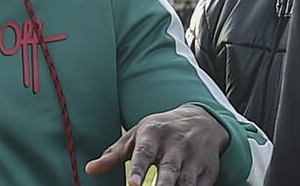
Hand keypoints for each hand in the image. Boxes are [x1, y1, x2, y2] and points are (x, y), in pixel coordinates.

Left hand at [85, 103, 229, 185]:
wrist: (203, 120)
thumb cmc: (161, 131)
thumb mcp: (137, 135)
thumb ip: (114, 154)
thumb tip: (90, 169)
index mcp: (155, 133)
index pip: (145, 152)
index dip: (138, 169)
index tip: (131, 185)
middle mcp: (177, 143)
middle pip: (169, 169)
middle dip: (162, 185)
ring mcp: (195, 156)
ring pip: (186, 181)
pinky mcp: (209, 169)